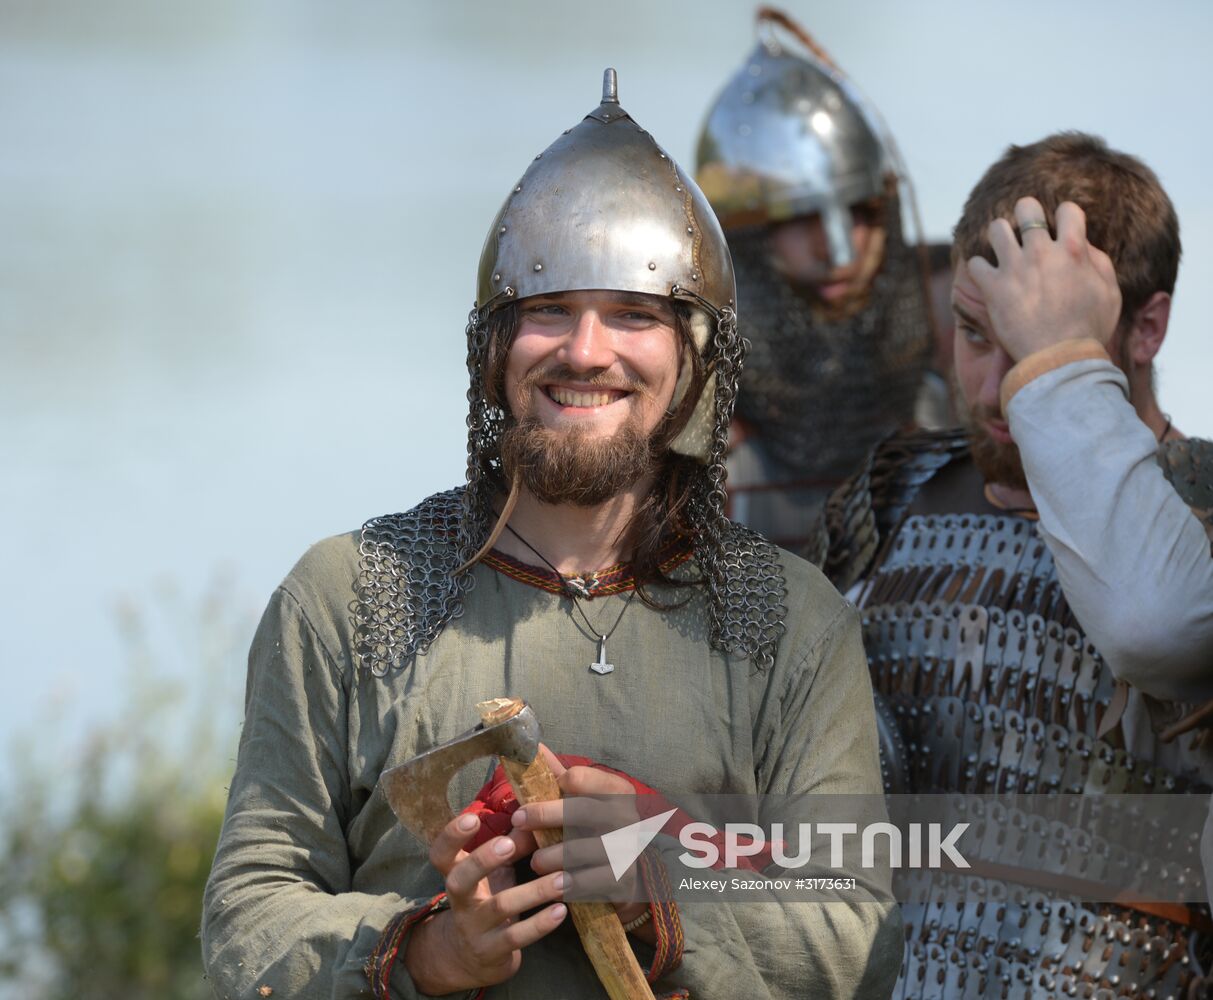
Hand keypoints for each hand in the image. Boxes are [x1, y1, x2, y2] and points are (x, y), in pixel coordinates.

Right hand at [403, 811, 566, 993]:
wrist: (471, 958)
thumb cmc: (487, 900)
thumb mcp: (495, 871)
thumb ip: (512, 844)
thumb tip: (535, 817)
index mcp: (455, 875)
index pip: (440, 854)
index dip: (451, 836)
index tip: (472, 817)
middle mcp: (460, 902)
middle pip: (460, 880)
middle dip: (482, 861)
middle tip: (508, 844)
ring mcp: (473, 928)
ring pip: (500, 907)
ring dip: (534, 891)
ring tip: (564, 878)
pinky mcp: (491, 952)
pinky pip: (515, 937)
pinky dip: (540, 924)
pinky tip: (561, 910)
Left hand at [511, 752, 648, 926]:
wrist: (625, 874)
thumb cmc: (592, 830)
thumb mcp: (578, 800)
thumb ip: (556, 777)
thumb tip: (533, 746)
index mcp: (617, 790)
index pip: (582, 777)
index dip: (556, 783)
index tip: (534, 792)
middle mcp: (626, 816)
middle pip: (582, 810)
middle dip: (544, 814)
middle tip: (518, 821)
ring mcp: (627, 848)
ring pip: (582, 849)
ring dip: (551, 855)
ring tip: (534, 862)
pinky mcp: (623, 879)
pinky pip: (589, 881)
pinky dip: (567, 882)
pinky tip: (554, 883)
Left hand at [967, 197, 1121, 361]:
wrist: (1060, 359)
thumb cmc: (1089, 330)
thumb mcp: (1110, 293)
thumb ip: (1099, 262)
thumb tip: (1083, 244)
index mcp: (1074, 250)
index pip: (1067, 209)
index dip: (1064, 216)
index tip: (1060, 228)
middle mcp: (1041, 252)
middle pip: (1026, 208)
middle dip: (1025, 213)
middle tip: (1025, 228)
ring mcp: (1014, 268)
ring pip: (996, 228)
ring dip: (999, 235)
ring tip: (1003, 248)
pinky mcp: (992, 288)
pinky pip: (974, 263)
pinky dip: (979, 269)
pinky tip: (987, 278)